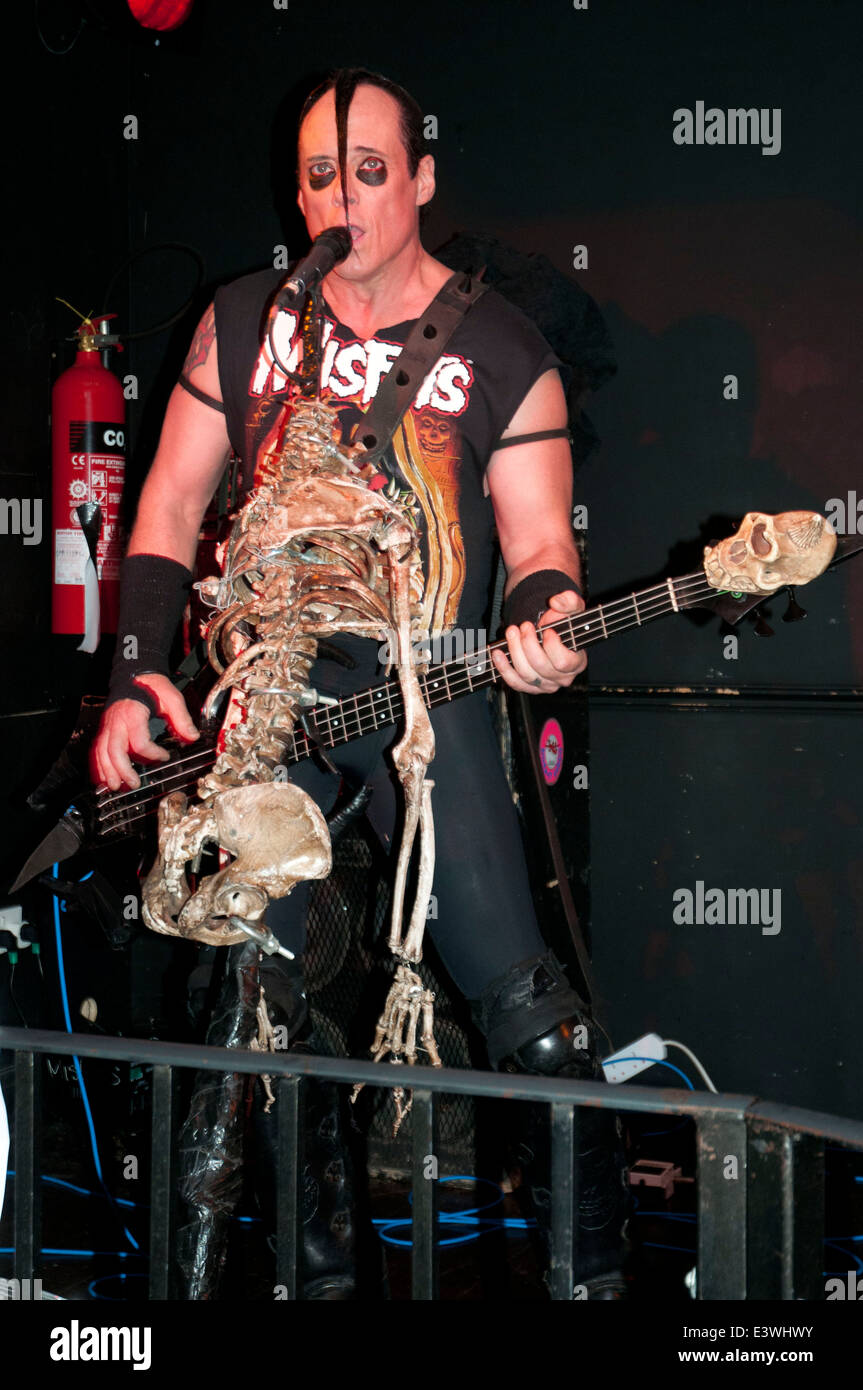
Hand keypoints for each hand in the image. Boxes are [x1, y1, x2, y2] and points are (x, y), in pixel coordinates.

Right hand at [90, 674, 198, 790]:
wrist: (135, 674)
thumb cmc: (152, 685)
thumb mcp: (172, 698)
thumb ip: (182, 718)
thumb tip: (192, 737)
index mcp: (133, 714)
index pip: (140, 742)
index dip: (153, 753)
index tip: (165, 756)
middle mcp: (116, 721)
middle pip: (113, 750)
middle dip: (122, 770)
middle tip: (133, 783)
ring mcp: (108, 725)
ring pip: (101, 752)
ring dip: (106, 771)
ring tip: (115, 786)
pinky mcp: (104, 728)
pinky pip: (96, 749)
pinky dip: (98, 765)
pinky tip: (103, 778)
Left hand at [492, 589, 586, 693]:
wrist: (550, 631)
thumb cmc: (564, 622)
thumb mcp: (572, 607)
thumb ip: (569, 601)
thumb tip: (555, 602)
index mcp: (577, 662)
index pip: (563, 662)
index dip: (552, 647)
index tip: (547, 630)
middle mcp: (562, 678)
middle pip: (541, 666)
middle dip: (528, 643)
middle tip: (524, 625)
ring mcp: (545, 684)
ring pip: (526, 673)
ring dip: (514, 651)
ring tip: (511, 632)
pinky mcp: (529, 685)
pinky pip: (514, 682)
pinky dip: (503, 668)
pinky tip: (497, 653)